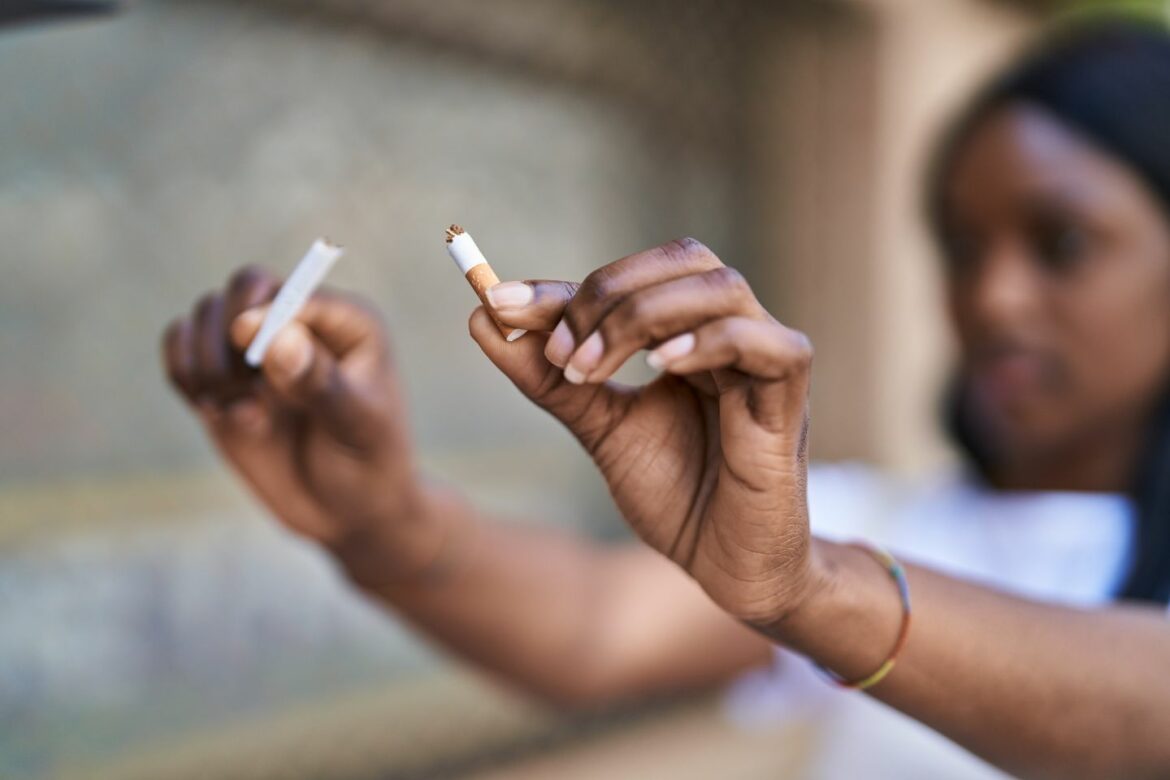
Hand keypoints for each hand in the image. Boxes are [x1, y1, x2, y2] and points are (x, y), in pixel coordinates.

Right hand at [161, 266, 439, 581]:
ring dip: (206, 362)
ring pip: (205, 314)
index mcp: (346, 322)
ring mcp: (258, 348)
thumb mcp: (357, 427)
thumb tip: (281, 337)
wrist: (346, 511)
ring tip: (243, 411)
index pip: (295, 292)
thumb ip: (320, 382)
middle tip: (242, 384)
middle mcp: (299, 322)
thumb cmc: (369, 463)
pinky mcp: (222, 376)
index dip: (267, 316)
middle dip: (229, 334)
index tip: (253, 354)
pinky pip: (179, 345)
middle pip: (243, 287)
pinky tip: (217, 412)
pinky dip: (183, 374)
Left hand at [470, 238, 819, 626]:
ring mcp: (764, 363)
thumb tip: (482, 318)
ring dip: (644, 316)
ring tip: (592, 367)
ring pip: (722, 288)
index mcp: (689, 334)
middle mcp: (730, 335)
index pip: (633, 278)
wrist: (726, 568)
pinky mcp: (790, 401)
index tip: (498, 300)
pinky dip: (708, 344)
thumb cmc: (677, 495)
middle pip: (684, 259)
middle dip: (609, 292)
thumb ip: (551, 377)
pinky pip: (767, 345)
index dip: (565, 285)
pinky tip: (660, 368)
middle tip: (560, 350)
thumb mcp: (599, 428)